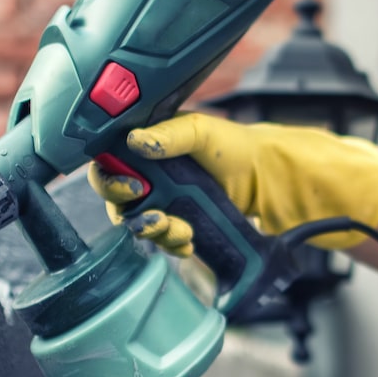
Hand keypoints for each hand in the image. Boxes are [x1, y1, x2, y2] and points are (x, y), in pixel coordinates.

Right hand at [87, 112, 377, 256]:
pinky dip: (173, 244)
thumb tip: (135, 141)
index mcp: (144, 148)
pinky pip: (163, 242)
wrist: (270, 180)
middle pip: (118, 203)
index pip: (107, 166)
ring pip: (140, 226)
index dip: (109, 181)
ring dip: (157, 233)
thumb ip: (169, 134)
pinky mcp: (181, 224)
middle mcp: (148, 175)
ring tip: (184, 231)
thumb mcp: (202, 131)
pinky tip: (191, 241)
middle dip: (136, 215)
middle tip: (161, 218)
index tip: (132, 188)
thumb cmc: (236, 148)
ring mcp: (164, 202)